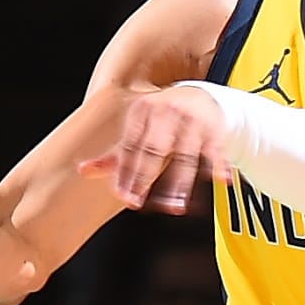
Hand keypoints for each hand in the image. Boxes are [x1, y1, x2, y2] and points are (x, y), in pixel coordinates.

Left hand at [79, 82, 230, 213]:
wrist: (200, 97)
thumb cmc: (161, 122)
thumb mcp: (137, 133)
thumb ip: (114, 155)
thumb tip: (82, 170)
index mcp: (141, 113)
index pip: (131, 148)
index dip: (127, 174)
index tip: (125, 198)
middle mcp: (165, 113)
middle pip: (155, 150)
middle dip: (146, 178)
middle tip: (140, 204)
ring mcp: (191, 118)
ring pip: (185, 155)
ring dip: (181, 183)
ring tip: (177, 207)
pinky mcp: (214, 126)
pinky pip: (216, 149)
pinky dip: (219, 165)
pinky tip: (222, 180)